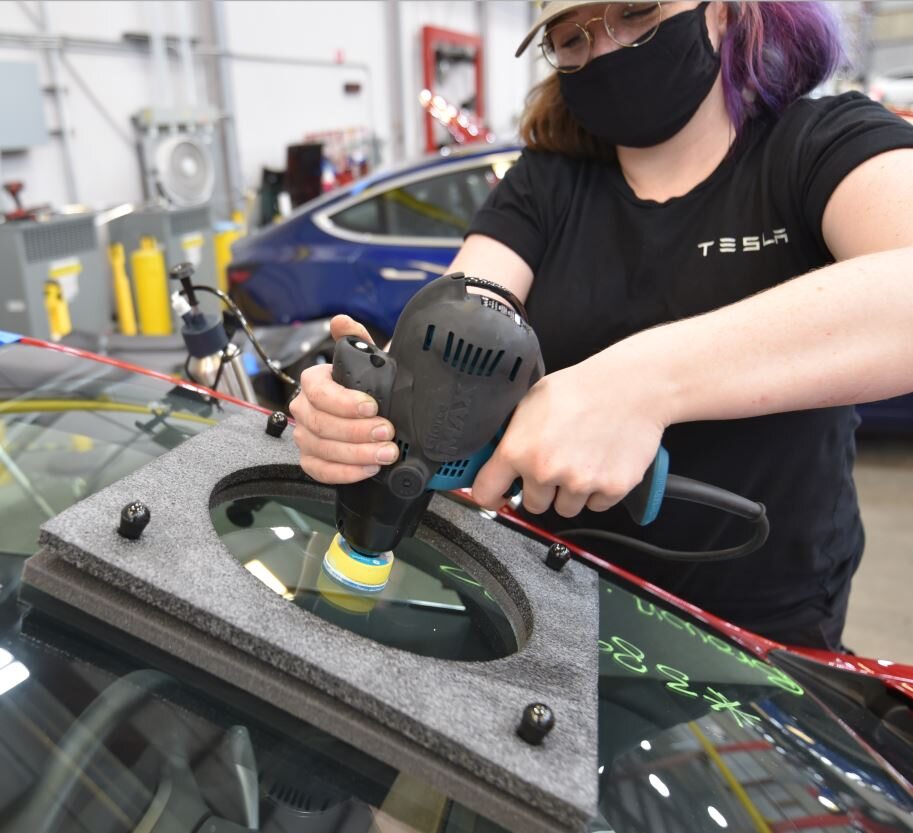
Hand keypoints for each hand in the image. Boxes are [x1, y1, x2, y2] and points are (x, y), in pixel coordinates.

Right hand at [289, 315, 399, 483]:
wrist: (374, 411)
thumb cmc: (367, 386)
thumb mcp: (367, 360)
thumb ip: (356, 340)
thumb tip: (342, 321)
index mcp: (314, 382)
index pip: (319, 392)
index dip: (345, 402)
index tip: (372, 406)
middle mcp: (304, 409)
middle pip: (321, 424)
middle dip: (357, 432)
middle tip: (387, 433)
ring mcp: (305, 436)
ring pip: (323, 449)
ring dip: (358, 454)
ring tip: (386, 453)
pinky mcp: (311, 460)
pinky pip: (321, 471)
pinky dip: (346, 473)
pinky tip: (369, 468)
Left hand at [471, 347, 669, 517]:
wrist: (632, 386)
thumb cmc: (581, 388)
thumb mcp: (530, 402)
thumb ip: (513, 435)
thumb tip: (498, 455)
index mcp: (519, 450)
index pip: (486, 492)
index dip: (491, 494)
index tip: (498, 494)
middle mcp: (546, 471)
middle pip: (533, 505)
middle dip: (542, 490)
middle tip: (556, 463)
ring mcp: (580, 483)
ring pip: (566, 508)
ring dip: (571, 492)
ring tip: (582, 459)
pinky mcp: (611, 489)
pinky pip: (597, 505)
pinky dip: (599, 490)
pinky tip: (601, 462)